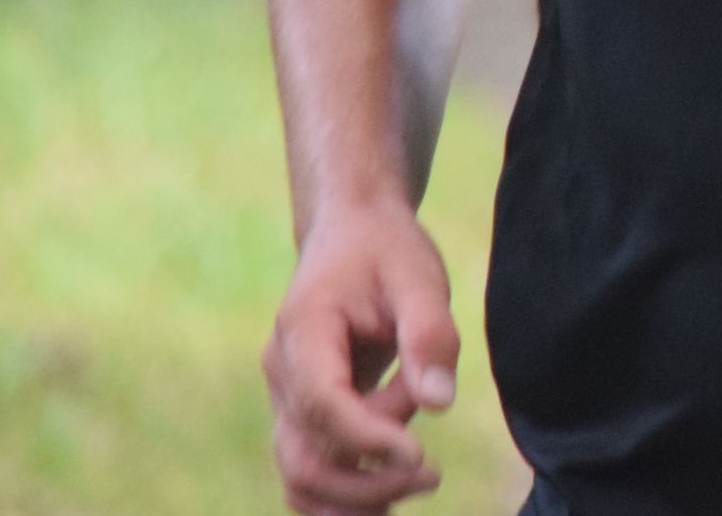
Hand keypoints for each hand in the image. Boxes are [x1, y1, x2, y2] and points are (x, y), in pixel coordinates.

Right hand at [262, 201, 459, 513]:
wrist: (352, 232)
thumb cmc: (386, 250)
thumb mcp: (418, 275)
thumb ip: (429, 334)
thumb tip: (439, 404)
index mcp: (304, 330)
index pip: (322, 403)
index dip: (368, 437)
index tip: (421, 455)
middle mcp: (283, 372)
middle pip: (302, 458)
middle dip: (365, 483)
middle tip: (431, 475)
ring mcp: (286, 398)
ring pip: (299, 476)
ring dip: (355, 497)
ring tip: (420, 482)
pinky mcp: (302, 413)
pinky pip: (307, 469)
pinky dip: (342, 493)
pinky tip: (394, 488)